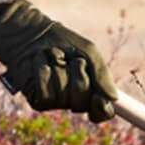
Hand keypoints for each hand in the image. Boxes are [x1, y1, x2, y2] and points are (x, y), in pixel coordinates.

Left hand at [0, 0, 115, 122]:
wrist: (31, 32)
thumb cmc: (62, 41)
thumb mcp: (87, 52)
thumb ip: (101, 73)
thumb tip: (113, 98)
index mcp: (90, 90)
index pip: (102, 112)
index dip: (102, 109)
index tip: (100, 98)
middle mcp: (74, 100)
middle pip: (82, 105)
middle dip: (78, 77)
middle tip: (72, 60)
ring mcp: (55, 102)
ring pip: (63, 98)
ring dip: (59, 70)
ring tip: (52, 57)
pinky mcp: (37, 100)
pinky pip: (46, 95)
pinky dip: (44, 74)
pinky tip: (40, 63)